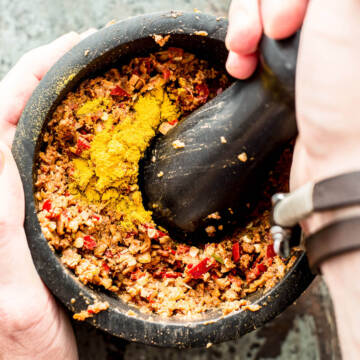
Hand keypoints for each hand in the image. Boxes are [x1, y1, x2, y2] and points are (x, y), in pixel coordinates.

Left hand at [0, 29, 94, 359]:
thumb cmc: (22, 347)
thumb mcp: (10, 298)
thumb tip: (0, 162)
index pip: (4, 120)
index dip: (36, 78)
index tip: (74, 50)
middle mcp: (12, 195)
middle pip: (27, 117)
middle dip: (60, 79)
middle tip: (99, 56)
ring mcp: (38, 203)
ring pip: (52, 139)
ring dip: (79, 106)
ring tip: (111, 84)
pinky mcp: (61, 216)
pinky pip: (74, 167)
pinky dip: (94, 143)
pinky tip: (115, 135)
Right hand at [227, 1, 359, 357]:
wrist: (335, 164)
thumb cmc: (348, 103)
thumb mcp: (341, 19)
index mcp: (352, 15)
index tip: (285, 20)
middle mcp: (338, 27)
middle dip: (260, 9)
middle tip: (260, 34)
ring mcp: (312, 49)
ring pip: (264, 15)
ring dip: (244, 27)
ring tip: (241, 51)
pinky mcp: (291, 71)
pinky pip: (258, 44)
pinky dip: (243, 49)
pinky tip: (241, 65)